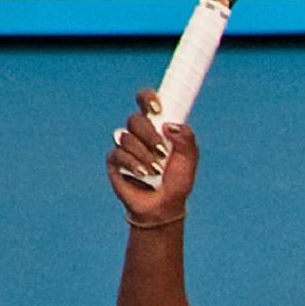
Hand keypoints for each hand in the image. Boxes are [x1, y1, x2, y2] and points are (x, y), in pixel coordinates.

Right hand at [107, 89, 197, 219]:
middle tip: (162, 152)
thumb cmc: (177, 181)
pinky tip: (142, 174)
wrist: (164, 206)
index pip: (146, 102)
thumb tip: (169, 125)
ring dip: (144, 154)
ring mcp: (125, 146)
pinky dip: (133, 164)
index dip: (148, 98)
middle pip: (135, 120)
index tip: (158, 108)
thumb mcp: (189, 160)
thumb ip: (186, 139)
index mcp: (157, 126)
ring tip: (156, 171)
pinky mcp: (115, 161)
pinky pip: (118, 154)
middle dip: (149, 135)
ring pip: (126, 138)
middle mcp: (138, 133)